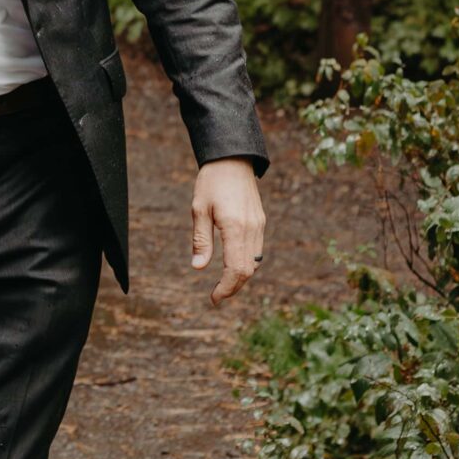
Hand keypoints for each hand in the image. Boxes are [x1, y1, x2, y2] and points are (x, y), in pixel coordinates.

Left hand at [191, 159, 265, 304]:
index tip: (213, 298)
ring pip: (255, 263)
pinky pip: (257, 251)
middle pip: (248, 270)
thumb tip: (198, 268)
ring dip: (240, 277)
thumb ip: (201, 240)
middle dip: (233, 287)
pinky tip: (232, 266)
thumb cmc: (211, 182)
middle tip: (216, 296)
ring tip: (223, 285)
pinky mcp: (260, 222)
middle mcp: (252, 229)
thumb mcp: (199, 209)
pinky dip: (246, 264)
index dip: (226, 288)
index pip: (236, 268)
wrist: (233, 159)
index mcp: (235, 226)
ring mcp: (259, 226)